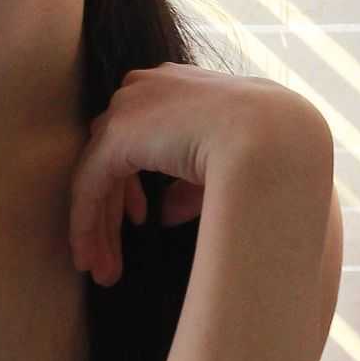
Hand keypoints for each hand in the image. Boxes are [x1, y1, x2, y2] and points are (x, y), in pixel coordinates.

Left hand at [68, 66, 328, 287]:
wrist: (273, 139)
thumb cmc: (263, 153)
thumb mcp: (223, 168)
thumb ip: (189, 186)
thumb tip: (167, 212)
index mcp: (174, 88)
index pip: (137, 138)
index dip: (132, 183)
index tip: (139, 218)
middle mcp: (145, 89)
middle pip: (111, 157)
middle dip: (111, 211)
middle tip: (109, 258)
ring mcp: (128, 108)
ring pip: (97, 175)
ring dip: (98, 227)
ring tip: (102, 272)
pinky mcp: (117, 136)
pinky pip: (90, 185)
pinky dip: (86, 224)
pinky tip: (89, 258)